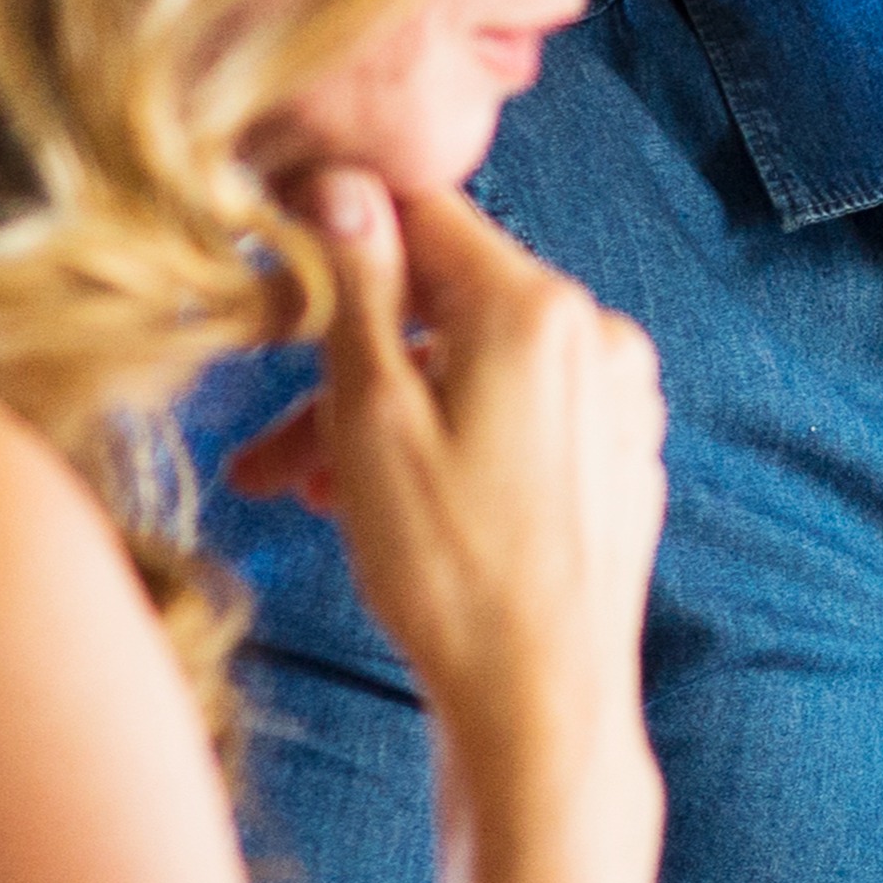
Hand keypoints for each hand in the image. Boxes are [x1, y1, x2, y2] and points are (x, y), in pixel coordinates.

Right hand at [227, 170, 664, 746]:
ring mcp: (617, 403)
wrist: (541, 700)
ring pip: (469, 375)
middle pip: (442, 311)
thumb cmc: (450, 567)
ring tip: (305, 493)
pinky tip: (382, 506)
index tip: (278, 279)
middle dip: (343, 367)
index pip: (425, 216)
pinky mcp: (617, 461)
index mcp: (539, 308)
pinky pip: (513, 422)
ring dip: (380, 420)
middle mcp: (597, 338)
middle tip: (265, 446)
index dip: (340, 238)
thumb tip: (342, 183)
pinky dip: (443, 447)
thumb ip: (358, 291)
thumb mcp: (372, 417)